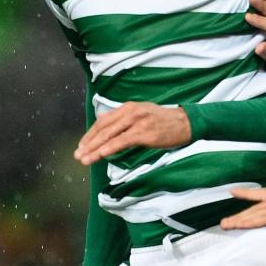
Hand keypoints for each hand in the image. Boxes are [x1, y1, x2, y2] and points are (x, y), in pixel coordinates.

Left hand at [74, 102, 190, 164]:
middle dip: (89, 143)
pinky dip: (110, 148)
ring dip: (95, 148)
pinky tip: (101, 155)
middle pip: (103, 128)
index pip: (103, 121)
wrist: (187, 122)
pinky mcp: (145, 133)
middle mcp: (131, 111)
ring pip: (110, 135)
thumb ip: (124, 118)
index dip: (90, 134)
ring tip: (85, 159)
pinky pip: (123, 141)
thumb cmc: (166, 121)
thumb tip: (104, 121)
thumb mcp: (143, 114)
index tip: (82, 146)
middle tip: (78, 155)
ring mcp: (138, 121)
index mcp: (129, 107)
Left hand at [222, 188, 265, 242]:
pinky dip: (248, 222)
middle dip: (241, 213)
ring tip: (225, 225)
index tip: (235, 192)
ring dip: (240, 220)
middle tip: (225, 221)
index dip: (249, 193)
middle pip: (258, 205)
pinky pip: (262, 219)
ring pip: (257, 213)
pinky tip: (237, 225)